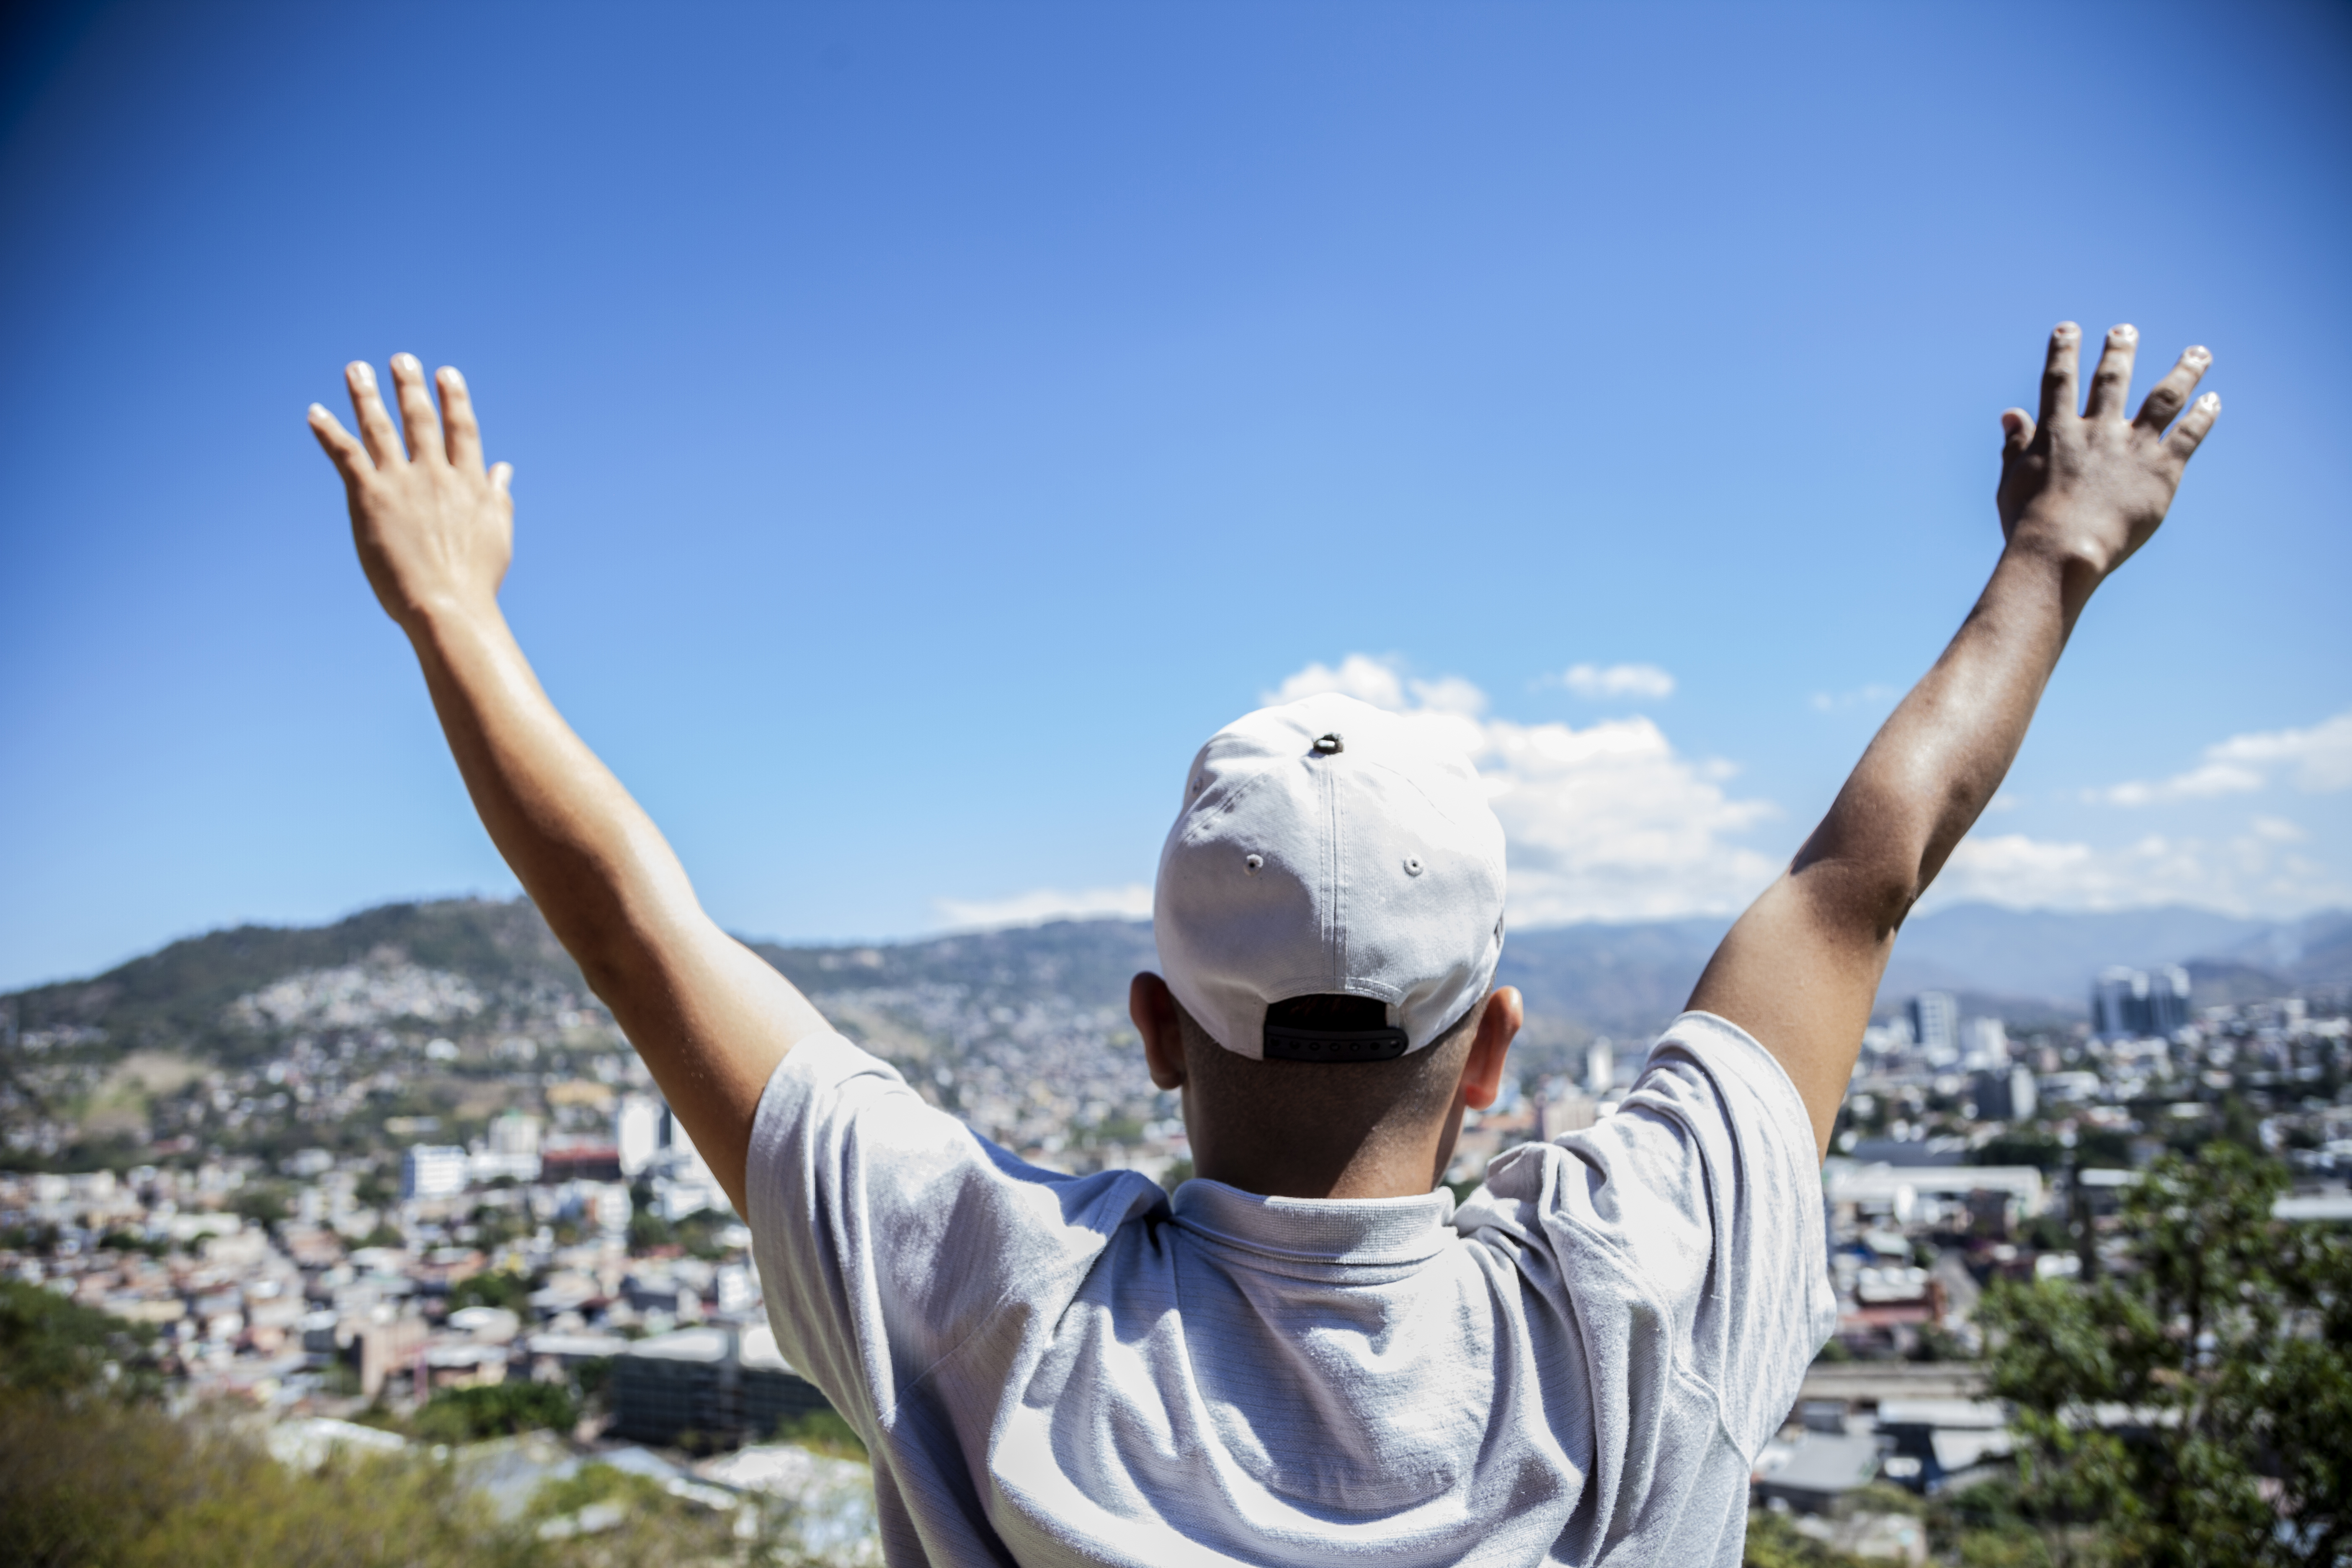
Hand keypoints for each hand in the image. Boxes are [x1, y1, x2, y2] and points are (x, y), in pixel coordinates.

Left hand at [308, 355, 512, 631]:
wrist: (449, 606)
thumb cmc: (476, 580)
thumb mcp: (498, 533)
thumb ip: (499, 496)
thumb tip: (504, 467)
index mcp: (470, 483)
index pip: (462, 429)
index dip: (454, 398)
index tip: (446, 374)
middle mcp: (436, 474)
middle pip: (420, 418)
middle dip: (410, 385)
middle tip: (400, 358)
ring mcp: (402, 483)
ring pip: (380, 427)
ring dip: (366, 395)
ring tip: (357, 369)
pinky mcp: (370, 497)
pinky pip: (345, 454)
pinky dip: (329, 431)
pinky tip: (315, 412)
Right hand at [1995, 323, 2216, 591]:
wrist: (2062, 549)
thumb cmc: (2029, 523)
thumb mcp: (2012, 480)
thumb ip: (2015, 444)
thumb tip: (2011, 413)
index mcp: (2058, 431)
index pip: (2060, 380)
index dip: (2063, 351)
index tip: (2068, 330)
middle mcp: (2098, 430)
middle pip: (2113, 379)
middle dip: (2119, 351)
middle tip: (2125, 330)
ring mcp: (2132, 447)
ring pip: (2164, 397)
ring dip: (2183, 371)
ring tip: (2198, 353)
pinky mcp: (2161, 470)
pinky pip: (2189, 435)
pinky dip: (2203, 415)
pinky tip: (2213, 399)